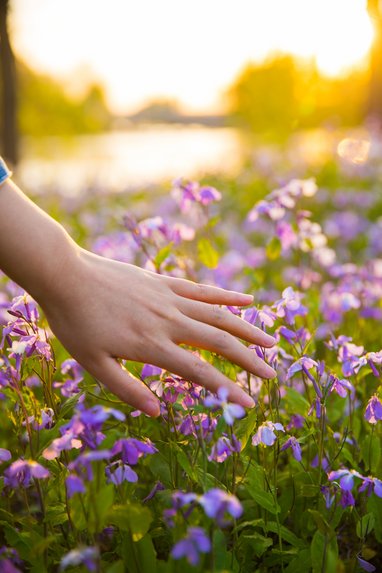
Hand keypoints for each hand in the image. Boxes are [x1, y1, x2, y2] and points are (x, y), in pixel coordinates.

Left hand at [40, 249, 275, 416]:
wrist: (65, 274)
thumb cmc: (75, 322)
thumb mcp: (93, 364)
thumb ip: (127, 389)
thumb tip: (158, 411)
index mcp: (153, 346)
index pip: (202, 373)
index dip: (230, 390)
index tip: (251, 404)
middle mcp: (169, 321)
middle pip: (220, 343)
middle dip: (250, 360)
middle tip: (273, 374)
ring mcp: (169, 298)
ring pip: (219, 314)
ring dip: (248, 329)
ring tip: (271, 341)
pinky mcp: (164, 281)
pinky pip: (202, 289)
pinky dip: (227, 295)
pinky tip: (248, 298)